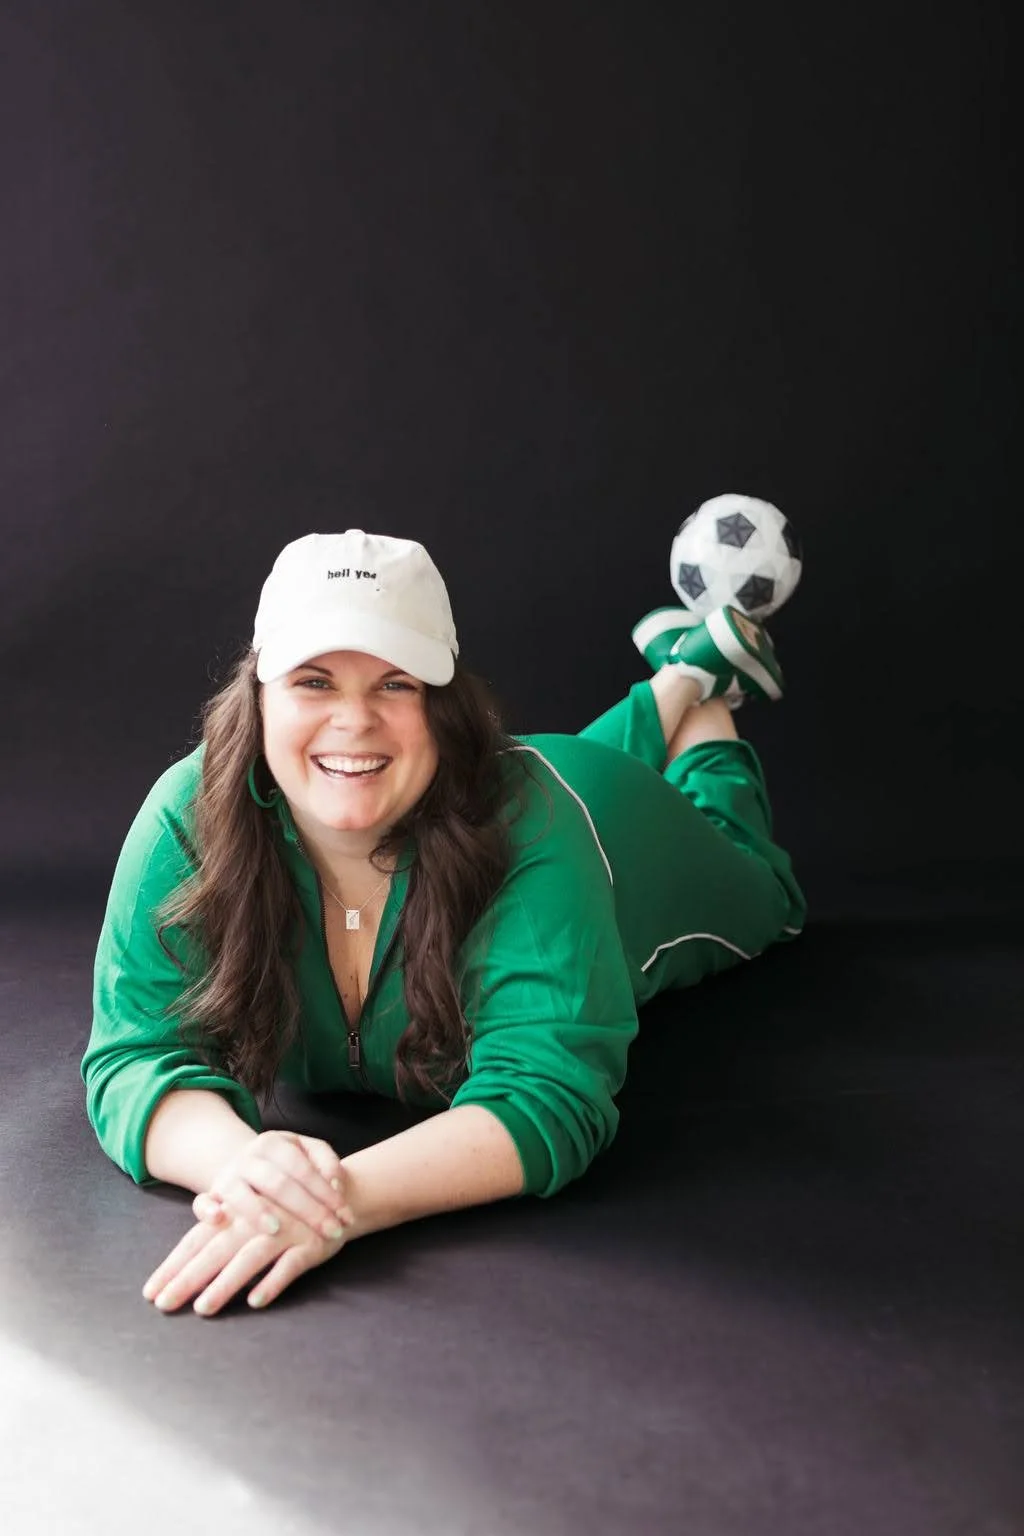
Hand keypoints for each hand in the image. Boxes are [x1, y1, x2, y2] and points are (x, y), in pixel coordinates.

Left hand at [142, 1204, 344, 1315]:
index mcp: (236, 1215)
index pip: (198, 1241)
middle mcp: (255, 1223)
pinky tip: (256, 1300)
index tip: (150, 1293)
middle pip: (216, 1249)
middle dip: (189, 1278)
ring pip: (249, 1258)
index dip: (174, 1266)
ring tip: (203, 1307)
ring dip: (225, 1283)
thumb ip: (223, 1234)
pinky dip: (274, 1281)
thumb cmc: (286, 1209)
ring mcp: (283, 1233)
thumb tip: (187, 1265)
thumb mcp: (253, 1215)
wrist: (338, 1194)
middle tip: (164, 1304)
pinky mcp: (310, 1244)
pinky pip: (290, 1264)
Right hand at [188, 1130, 352, 1242]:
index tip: (346, 1216)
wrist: (246, 1165)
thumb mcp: (307, 1152)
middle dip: (308, 1210)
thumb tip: (336, 1183)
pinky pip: (202, 1202)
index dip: (327, 1192)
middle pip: (278, 1183)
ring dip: (257, 1211)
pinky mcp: (211, 1195)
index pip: (303, 1168)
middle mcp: (248, 1157)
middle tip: (331, 1232)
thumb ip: (326, 1161)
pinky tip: (219, 1220)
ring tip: (276, 1229)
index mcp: (275, 1142)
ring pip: (239, 1192)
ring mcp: (227, 1176)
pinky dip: (207, 1210)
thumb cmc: (286, 1164)